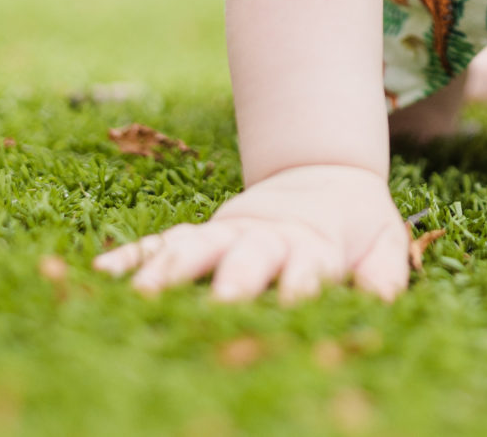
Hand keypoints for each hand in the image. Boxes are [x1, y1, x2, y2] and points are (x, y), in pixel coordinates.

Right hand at [92, 164, 410, 303]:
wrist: (326, 174)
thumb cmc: (358, 225)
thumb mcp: (385, 242)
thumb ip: (385, 272)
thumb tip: (383, 301)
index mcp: (312, 244)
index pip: (308, 267)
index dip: (301, 288)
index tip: (292, 311)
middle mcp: (266, 237)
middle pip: (247, 258)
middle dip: (232, 283)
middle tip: (218, 308)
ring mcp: (230, 233)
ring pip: (196, 248)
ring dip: (170, 271)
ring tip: (143, 298)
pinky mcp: (204, 233)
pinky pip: (163, 243)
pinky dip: (133, 257)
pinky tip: (101, 275)